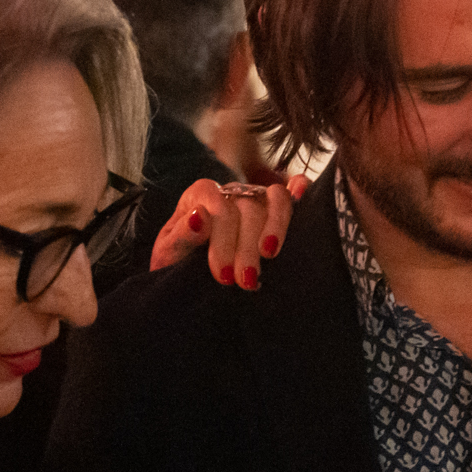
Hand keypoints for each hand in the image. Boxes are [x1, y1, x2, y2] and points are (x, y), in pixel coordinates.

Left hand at [150, 173, 309, 289]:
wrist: (188, 273)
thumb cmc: (179, 261)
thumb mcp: (169, 253)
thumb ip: (181, 235)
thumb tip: (200, 216)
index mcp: (202, 195)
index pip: (220, 207)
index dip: (223, 242)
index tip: (223, 275)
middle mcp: (232, 191)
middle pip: (248, 208)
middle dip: (247, 247)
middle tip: (245, 281)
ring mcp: (257, 196)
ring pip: (275, 198)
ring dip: (276, 227)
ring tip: (270, 255)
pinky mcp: (276, 206)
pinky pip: (290, 191)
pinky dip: (299, 190)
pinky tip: (302, 195)